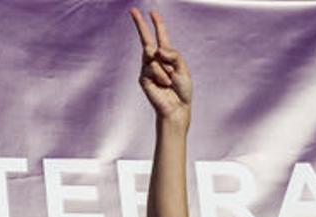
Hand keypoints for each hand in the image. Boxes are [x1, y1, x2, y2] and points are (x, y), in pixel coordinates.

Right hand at [130, 8, 191, 127]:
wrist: (177, 107)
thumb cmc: (182, 89)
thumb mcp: (183, 68)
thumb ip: (173, 55)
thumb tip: (157, 49)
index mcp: (167, 55)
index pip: (161, 36)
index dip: (157, 23)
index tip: (152, 12)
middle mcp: (155, 60)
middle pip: (145, 38)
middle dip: (139, 24)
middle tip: (132, 10)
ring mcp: (147, 68)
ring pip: (153, 56)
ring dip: (165, 69)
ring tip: (169, 81)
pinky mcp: (143, 78)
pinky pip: (152, 68)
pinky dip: (161, 76)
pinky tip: (164, 85)